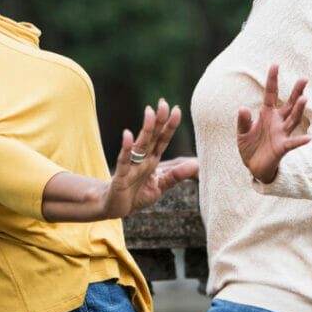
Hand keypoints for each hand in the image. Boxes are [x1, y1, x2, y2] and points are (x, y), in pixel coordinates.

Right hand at [103, 100, 197, 216]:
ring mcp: (131, 166)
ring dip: (145, 129)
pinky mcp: (121, 177)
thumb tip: (196, 164)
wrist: (115, 208)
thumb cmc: (136, 195)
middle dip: (158, 120)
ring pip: (140, 145)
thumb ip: (176, 175)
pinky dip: (126, 148)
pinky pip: (124, 161)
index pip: (162, 139)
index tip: (176, 109)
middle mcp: (142, 160)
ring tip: (150, 112)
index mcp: (152, 160)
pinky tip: (128, 135)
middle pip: (152, 137)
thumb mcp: (160, 186)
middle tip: (163, 103)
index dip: (170, 125)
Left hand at [237, 64, 310, 183]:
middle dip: (296, 92)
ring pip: (293, 119)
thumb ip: (243, 121)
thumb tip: (243, 108)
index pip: (270, 94)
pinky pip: (292, 143)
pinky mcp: (282, 148)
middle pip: (289, 104)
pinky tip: (309, 138)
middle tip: (304, 78)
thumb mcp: (242, 132)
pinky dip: (300, 141)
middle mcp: (277, 122)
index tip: (275, 65)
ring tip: (304, 99)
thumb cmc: (250, 147)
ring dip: (299, 110)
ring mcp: (281, 134)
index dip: (272, 80)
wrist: (254, 167)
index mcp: (267, 115)